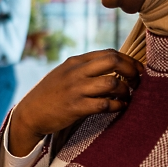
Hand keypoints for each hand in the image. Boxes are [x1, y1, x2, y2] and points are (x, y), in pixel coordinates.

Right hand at [9, 49, 143, 156]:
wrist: (30, 113)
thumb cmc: (50, 94)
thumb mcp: (64, 73)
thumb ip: (85, 68)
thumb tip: (113, 65)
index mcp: (75, 62)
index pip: (109, 53)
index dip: (128, 60)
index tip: (138, 70)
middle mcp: (76, 72)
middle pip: (113, 61)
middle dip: (131, 70)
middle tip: (137, 81)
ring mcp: (76, 89)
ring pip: (112, 83)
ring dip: (125, 91)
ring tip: (127, 97)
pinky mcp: (76, 107)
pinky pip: (105, 104)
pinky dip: (117, 106)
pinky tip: (119, 107)